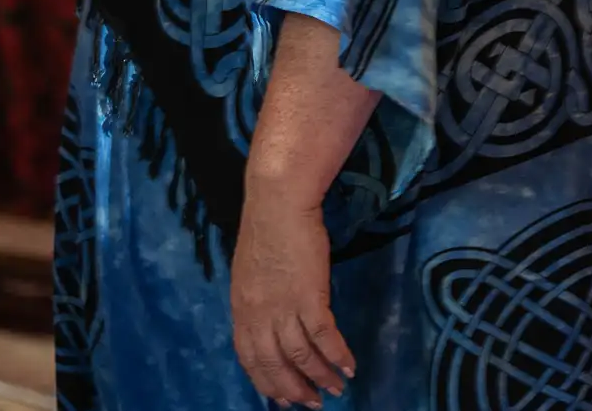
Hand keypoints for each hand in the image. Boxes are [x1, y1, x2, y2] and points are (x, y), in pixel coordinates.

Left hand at [229, 198, 353, 407]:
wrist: (278, 201)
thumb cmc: (267, 230)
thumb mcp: (249, 273)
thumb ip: (256, 302)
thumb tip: (268, 325)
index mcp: (241, 306)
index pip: (249, 356)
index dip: (266, 381)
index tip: (282, 400)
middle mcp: (258, 311)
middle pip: (274, 362)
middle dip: (294, 388)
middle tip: (314, 402)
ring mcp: (283, 304)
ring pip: (300, 355)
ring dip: (320, 376)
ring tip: (337, 388)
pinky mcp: (309, 294)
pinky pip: (324, 336)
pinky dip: (337, 355)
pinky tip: (349, 365)